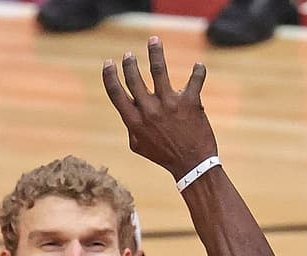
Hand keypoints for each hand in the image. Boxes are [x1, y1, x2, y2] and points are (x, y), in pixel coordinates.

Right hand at [102, 37, 216, 178]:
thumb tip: (128, 113)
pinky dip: (198, 71)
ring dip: (155, 52)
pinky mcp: (190, 102)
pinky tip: (198, 66)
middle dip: (130, 63)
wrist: (192, 165)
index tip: (108, 63)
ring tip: (153, 40)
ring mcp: (169, 105)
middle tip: (128, 55)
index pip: (116, 94)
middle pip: (134, 79)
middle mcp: (149, 111)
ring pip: (159, 70)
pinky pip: (195, 79)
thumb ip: (131, 128)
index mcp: (134, 121)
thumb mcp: (139, 147)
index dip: (110, 76)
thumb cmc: (164, 156)